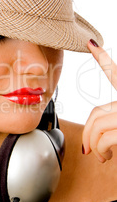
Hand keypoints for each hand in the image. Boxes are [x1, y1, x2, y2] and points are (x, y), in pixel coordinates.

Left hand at [82, 39, 116, 162]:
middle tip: (88, 148)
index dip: (103, 58)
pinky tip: (107, 158)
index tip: (91, 44)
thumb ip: (116, 121)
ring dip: (94, 145)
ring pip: (97, 126)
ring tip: (101, 156)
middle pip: (96, 113)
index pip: (116, 74)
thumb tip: (95, 135)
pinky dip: (100, 151)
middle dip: (87, 133)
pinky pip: (105, 138)